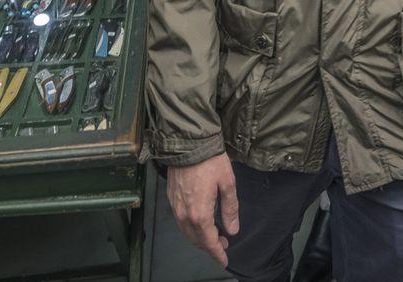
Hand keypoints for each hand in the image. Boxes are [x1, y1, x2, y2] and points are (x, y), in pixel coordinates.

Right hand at [167, 153, 239, 267]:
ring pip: (186, 231)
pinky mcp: (170, 197)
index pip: (208, 241)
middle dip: (209, 246)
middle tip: (222, 244)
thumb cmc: (210, 161)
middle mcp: (184, 214)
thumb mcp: (227, 183)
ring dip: (199, 237)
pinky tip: (199, 222)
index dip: (217, 253)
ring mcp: (175, 206)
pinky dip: (190, 227)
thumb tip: (232, 230)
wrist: (187, 143)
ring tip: (213, 235)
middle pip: (196, 239)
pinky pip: (180, 221)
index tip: (225, 260)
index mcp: (200, 213)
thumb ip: (230, 209)